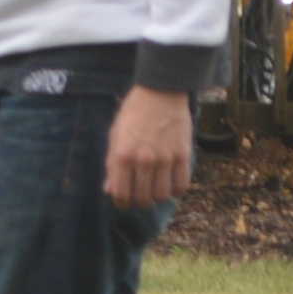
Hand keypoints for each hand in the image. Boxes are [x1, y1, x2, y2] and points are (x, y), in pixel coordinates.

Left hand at [104, 87, 193, 207]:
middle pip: (142, 199)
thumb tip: (109, 190)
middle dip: (139, 201)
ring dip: (157, 196)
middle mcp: (144, 159)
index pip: (121, 194)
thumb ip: (111, 164)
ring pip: (162, 196)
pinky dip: (175, 189)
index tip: (124, 201)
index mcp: (123, 155)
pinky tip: (170, 181)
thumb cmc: (134, 112)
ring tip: (155, 187)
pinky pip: (181, 186)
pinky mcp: (183, 155)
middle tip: (140, 194)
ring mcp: (165, 158)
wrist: (161, 91)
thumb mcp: (116, 134)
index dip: (121, 202)